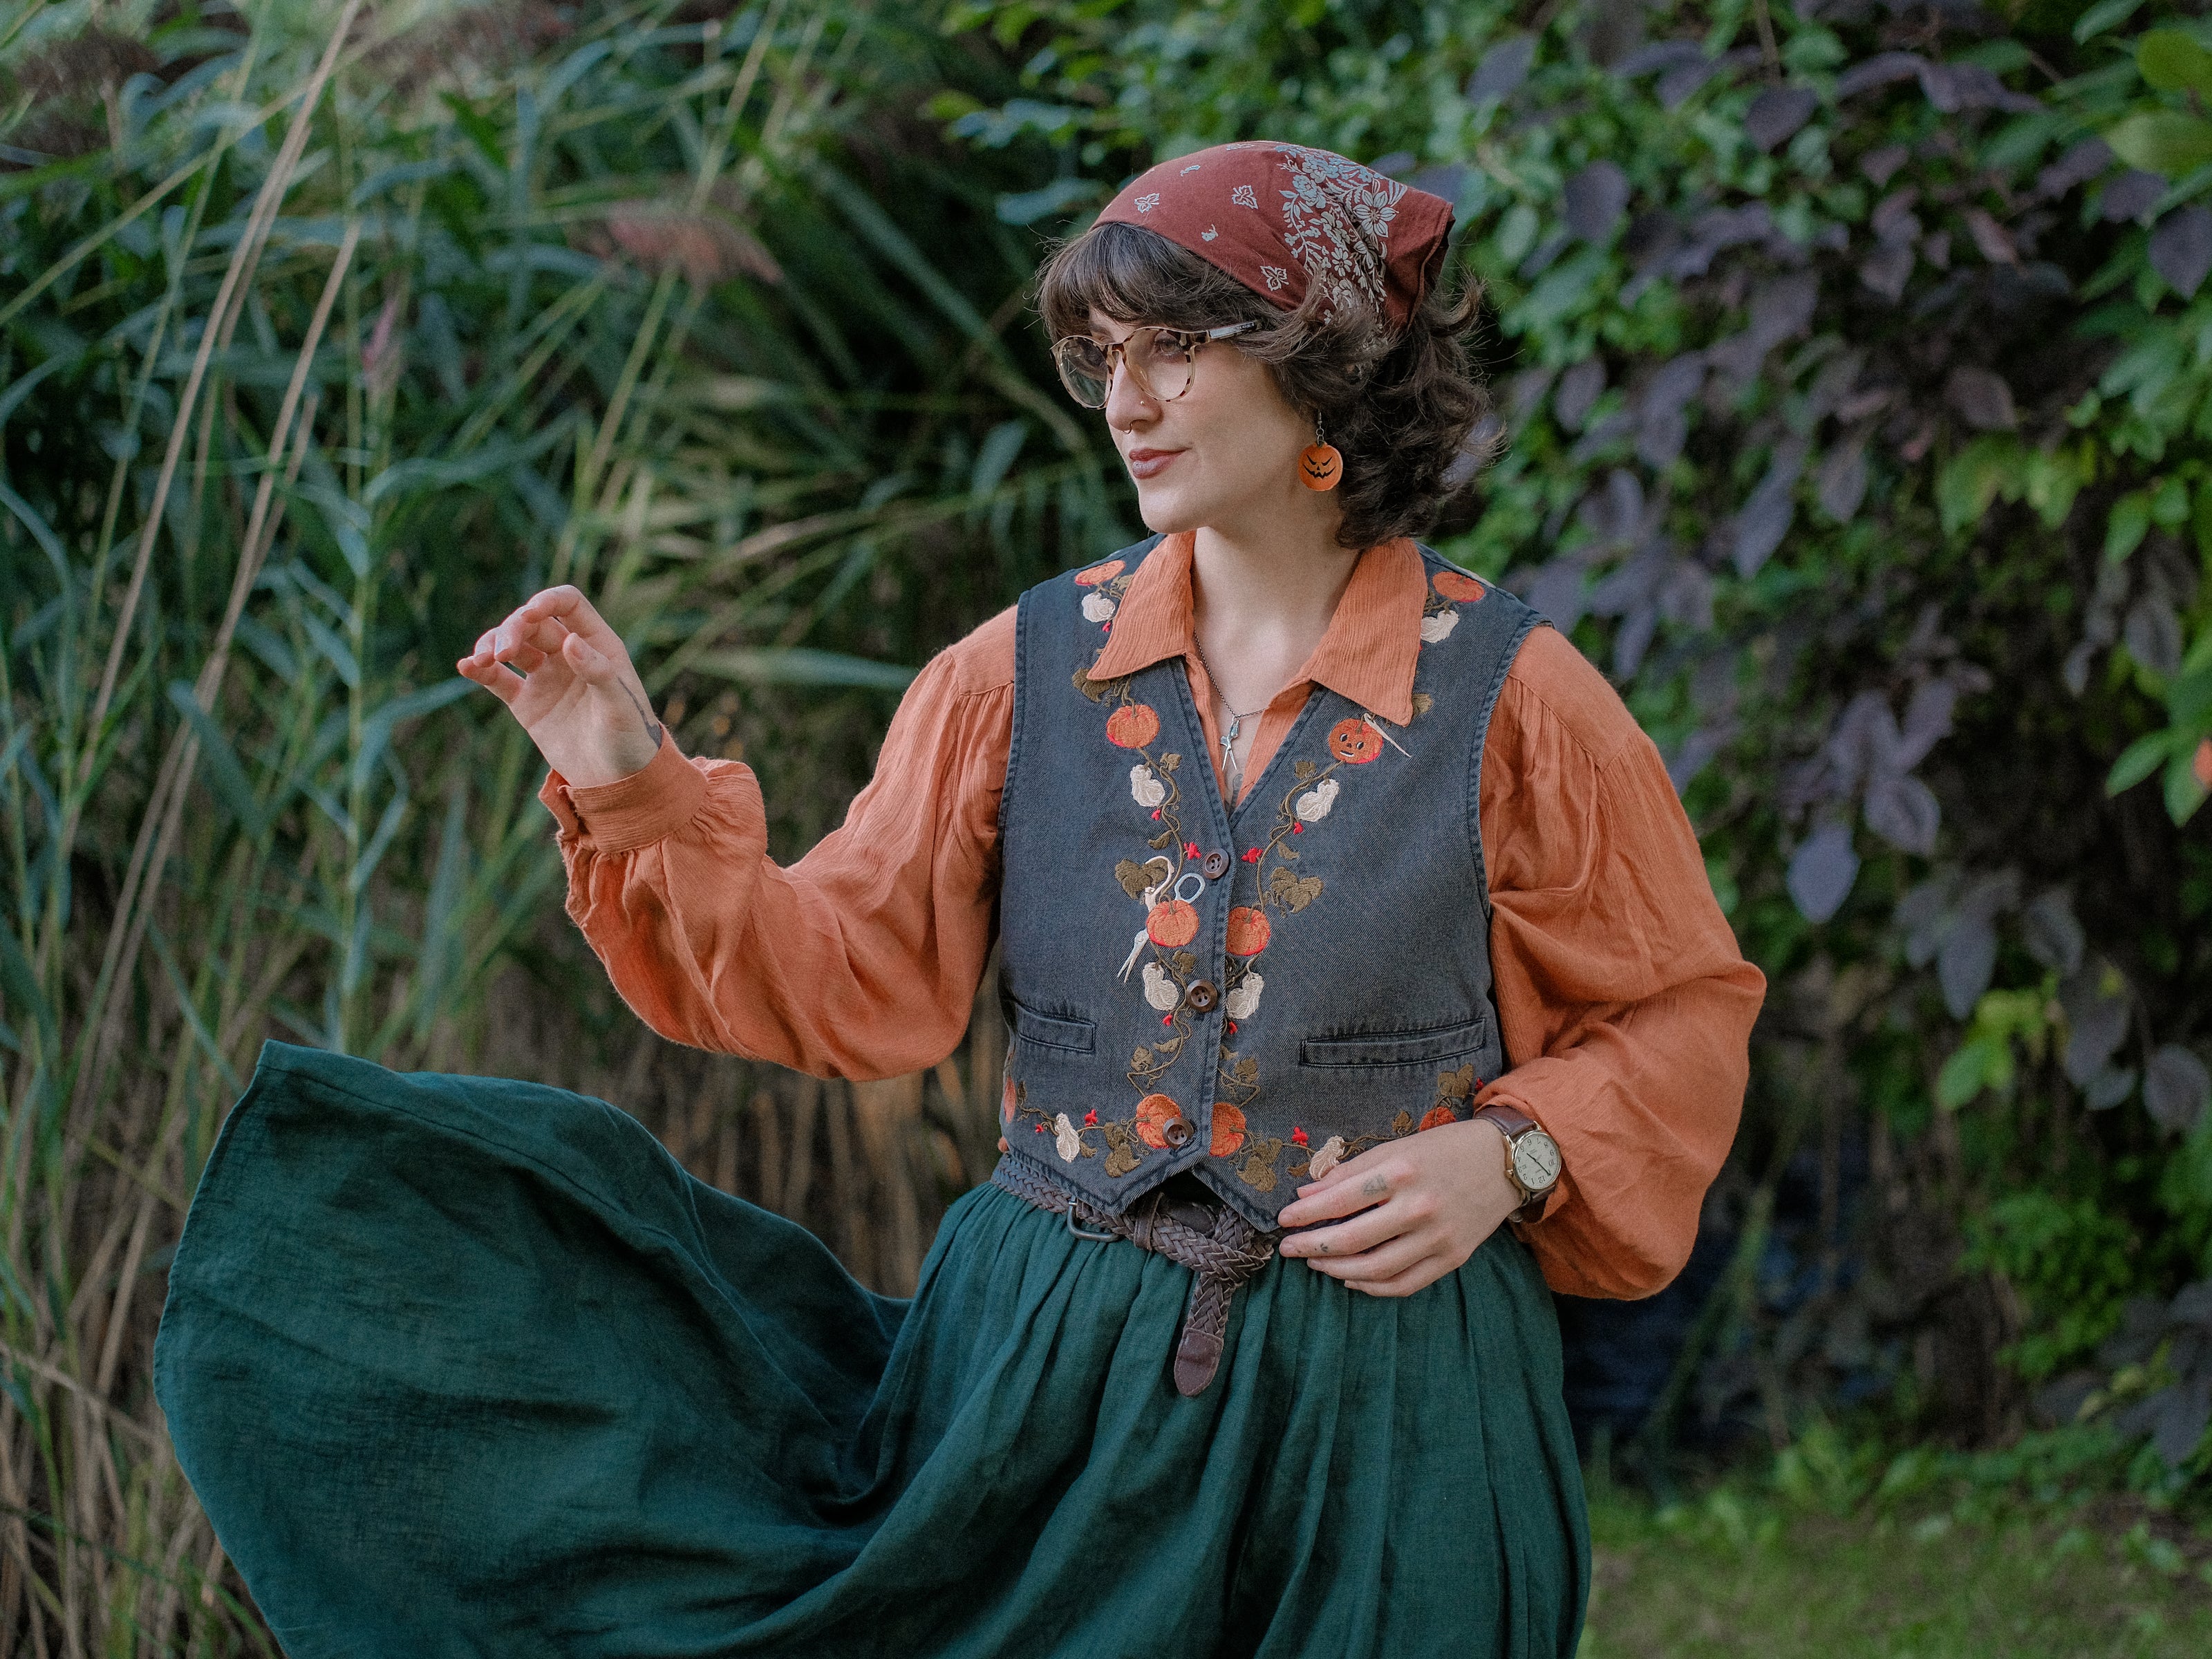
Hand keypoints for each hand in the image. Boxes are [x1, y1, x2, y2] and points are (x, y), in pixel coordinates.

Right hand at [456, 585, 663, 786]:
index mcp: (598, 644)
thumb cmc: (630, 739)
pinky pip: (498, 680)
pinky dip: (480, 671)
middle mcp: (569, 654)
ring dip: (492, 645)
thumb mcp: (621, 706)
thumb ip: (599, 672)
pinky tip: (466, 666)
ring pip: (512, 647)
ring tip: (481, 660)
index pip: (569, 605)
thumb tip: (570, 640)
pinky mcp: (527, 703)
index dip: (547, 601)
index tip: (528, 613)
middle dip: (512, 630)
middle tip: (501, 653)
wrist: (618, 781)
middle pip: (533, 624)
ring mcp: (546, 677)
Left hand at [1272, 1119, 1520, 1296]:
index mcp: (1401, 1172)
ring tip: (1316, 1264)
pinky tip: (1352, 1279)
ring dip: (1337, 1270)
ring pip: (1375, 1268)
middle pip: (1352, 1239)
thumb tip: (1306, 1195)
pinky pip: (1405, 1284)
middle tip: (1288, 1248)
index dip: (1305, 1214)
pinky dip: (1373, 1287)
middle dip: (1312, 1246)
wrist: (1504, 1163)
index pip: (1339, 1200)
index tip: (1283, 1220)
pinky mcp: (1452, 1258)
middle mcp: (1419, 1207)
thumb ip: (1350, 1172)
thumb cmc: (1444, 1149)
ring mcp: (1437, 1237)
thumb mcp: (1396, 1147)